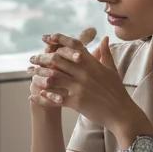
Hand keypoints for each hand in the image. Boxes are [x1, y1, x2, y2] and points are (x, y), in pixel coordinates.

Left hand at [28, 34, 150, 135]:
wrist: (122, 114)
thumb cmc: (117, 92)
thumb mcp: (112, 70)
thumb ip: (105, 53)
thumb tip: (105, 38)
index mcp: (93, 64)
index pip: (74, 46)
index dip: (59, 39)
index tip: (47, 37)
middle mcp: (85, 73)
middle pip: (58, 60)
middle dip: (42, 57)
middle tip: (32, 58)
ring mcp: (80, 87)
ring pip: (53, 77)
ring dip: (39, 74)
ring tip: (30, 73)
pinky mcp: (76, 102)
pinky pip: (56, 97)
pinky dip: (44, 95)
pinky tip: (35, 93)